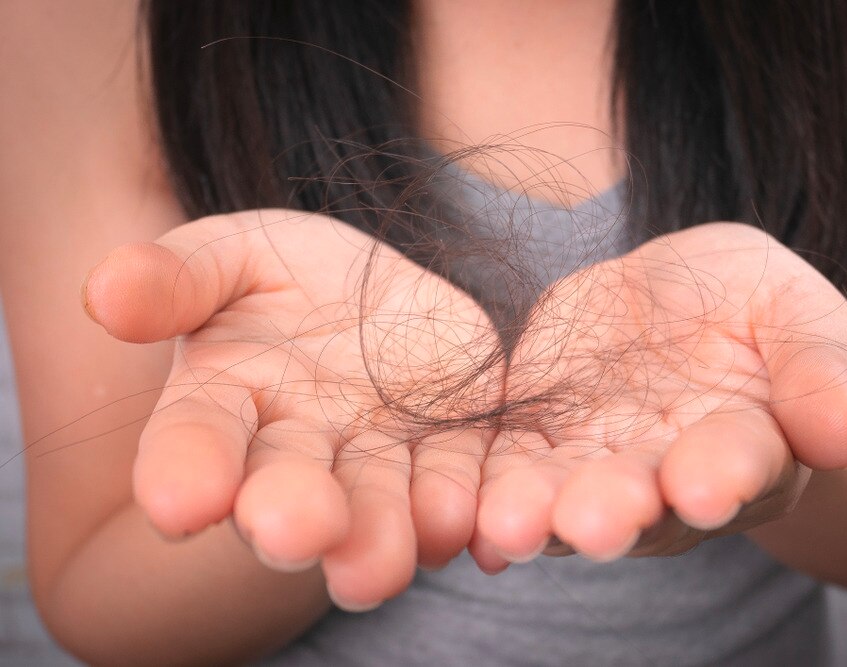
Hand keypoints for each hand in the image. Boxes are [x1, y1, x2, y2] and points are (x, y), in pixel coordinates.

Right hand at [83, 209, 502, 609]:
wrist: (373, 290)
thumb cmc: (283, 276)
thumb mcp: (230, 256)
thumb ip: (177, 277)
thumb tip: (104, 293)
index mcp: (230, 402)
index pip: (197, 439)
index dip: (185, 470)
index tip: (179, 503)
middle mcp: (302, 450)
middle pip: (292, 490)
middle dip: (293, 516)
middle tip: (295, 533)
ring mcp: (382, 457)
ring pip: (380, 508)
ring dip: (380, 538)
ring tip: (377, 566)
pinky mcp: (453, 448)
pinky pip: (459, 485)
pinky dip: (462, 508)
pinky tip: (467, 525)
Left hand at [472, 223, 846, 566]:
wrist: (678, 296)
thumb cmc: (754, 307)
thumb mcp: (799, 311)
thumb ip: (819, 368)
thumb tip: (843, 436)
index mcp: (747, 445)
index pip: (740, 463)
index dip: (724, 474)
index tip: (707, 487)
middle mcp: (669, 473)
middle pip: (644, 499)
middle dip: (617, 511)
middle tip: (594, 524)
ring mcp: (597, 461)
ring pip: (566, 498)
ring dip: (541, 515)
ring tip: (513, 527)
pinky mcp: (538, 439)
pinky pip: (510, 471)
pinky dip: (491, 495)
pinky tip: (473, 520)